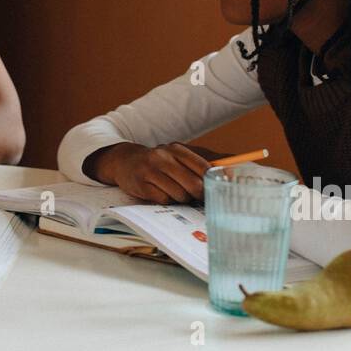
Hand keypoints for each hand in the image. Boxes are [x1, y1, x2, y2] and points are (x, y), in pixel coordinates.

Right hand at [91, 141, 215, 203]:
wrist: (125, 161)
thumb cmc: (157, 162)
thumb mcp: (175, 156)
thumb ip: (195, 166)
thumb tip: (224, 178)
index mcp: (176, 149)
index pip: (203, 167)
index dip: (212, 182)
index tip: (216, 189)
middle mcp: (163, 157)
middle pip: (194, 184)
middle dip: (198, 195)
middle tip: (198, 197)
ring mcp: (151, 171)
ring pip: (179, 194)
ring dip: (181, 199)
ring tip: (175, 192)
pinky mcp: (141, 185)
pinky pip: (164, 200)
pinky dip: (166, 200)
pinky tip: (162, 193)